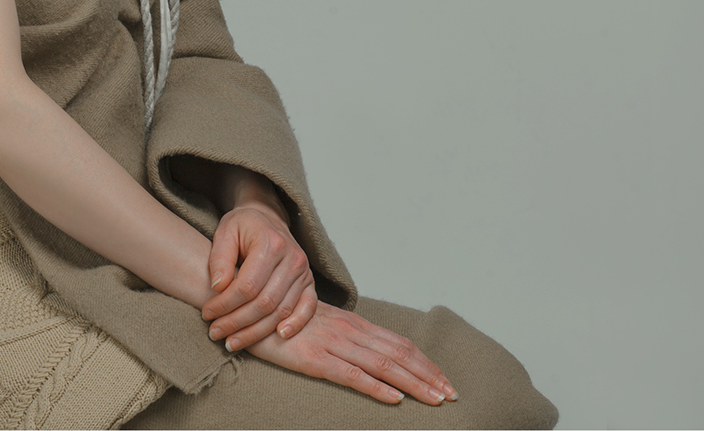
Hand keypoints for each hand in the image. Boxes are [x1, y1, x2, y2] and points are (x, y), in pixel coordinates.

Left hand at [200, 204, 317, 350]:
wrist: (267, 217)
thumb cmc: (243, 226)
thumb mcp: (224, 232)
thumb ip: (219, 258)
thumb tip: (217, 287)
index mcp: (270, 243)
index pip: (247, 285)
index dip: (225, 304)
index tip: (207, 314)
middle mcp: (292, 258)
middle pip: (264, 302)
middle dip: (237, 322)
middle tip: (216, 332)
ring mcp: (304, 272)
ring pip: (280, 311)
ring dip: (256, 331)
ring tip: (233, 341)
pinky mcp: (309, 282)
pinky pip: (307, 308)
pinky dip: (295, 324)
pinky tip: (278, 336)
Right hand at [243, 299, 458, 405]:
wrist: (249, 305)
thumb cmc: (284, 321)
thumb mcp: (320, 327)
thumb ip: (344, 337)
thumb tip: (369, 355)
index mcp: (352, 324)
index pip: (398, 343)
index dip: (425, 362)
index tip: (446, 380)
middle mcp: (348, 331)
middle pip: (398, 353)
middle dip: (429, 375)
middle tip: (454, 395)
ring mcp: (333, 344)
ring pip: (382, 365)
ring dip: (413, 383)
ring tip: (436, 400)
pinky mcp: (314, 359)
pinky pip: (351, 374)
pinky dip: (376, 387)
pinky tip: (394, 399)